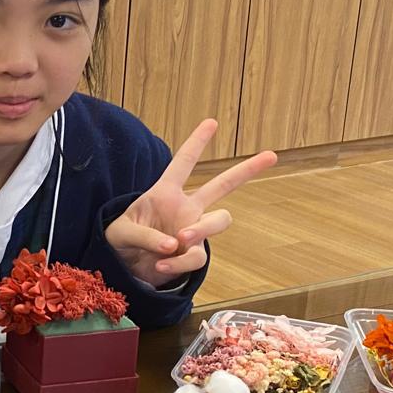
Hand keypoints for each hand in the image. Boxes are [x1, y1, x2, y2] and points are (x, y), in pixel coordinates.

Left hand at [106, 119, 276, 285]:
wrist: (124, 270)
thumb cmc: (121, 242)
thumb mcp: (121, 233)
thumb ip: (145, 235)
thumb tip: (175, 244)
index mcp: (165, 193)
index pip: (183, 164)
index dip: (196, 143)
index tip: (212, 122)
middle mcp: (185, 208)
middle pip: (222, 186)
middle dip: (246, 170)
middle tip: (272, 155)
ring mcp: (194, 230)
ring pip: (219, 221)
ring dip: (201, 229)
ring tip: (181, 238)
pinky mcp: (193, 255)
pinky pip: (196, 257)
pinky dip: (178, 263)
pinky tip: (160, 265)